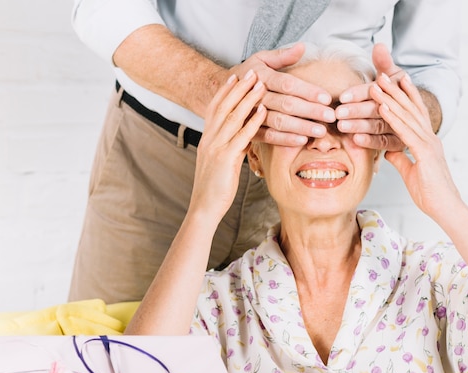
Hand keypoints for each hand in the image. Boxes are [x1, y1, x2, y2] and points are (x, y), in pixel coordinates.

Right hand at [190, 70, 266, 222]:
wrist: (204, 207)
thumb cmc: (215, 188)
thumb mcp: (221, 164)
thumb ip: (230, 149)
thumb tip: (243, 141)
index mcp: (207, 138)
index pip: (215, 108)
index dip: (225, 91)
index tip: (235, 75)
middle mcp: (210, 138)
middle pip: (224, 106)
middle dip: (238, 88)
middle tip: (251, 71)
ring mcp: (216, 147)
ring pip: (232, 116)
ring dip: (247, 98)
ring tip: (261, 83)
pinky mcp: (225, 158)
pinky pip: (241, 136)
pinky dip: (253, 122)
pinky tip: (263, 111)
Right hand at [226, 43, 335, 145]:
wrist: (220, 93)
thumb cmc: (247, 74)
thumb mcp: (260, 59)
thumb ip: (282, 55)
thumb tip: (302, 47)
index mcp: (261, 76)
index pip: (288, 84)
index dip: (308, 91)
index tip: (326, 98)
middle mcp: (255, 96)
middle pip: (287, 104)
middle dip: (311, 111)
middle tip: (331, 116)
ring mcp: (251, 114)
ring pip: (279, 122)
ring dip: (301, 127)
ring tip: (320, 131)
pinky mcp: (249, 130)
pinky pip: (268, 136)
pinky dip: (285, 140)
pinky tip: (302, 140)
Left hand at [336, 43, 406, 150]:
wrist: (414, 113)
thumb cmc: (396, 92)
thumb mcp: (392, 76)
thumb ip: (383, 63)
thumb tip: (379, 46)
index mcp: (394, 89)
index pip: (374, 91)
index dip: (359, 93)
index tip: (343, 96)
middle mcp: (398, 107)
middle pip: (374, 109)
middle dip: (356, 110)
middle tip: (338, 113)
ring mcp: (399, 125)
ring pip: (377, 125)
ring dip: (359, 126)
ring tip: (342, 126)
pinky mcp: (398, 141)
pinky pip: (384, 142)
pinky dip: (370, 141)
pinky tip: (356, 139)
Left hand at [370, 71, 460, 220]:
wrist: (445, 207)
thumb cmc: (430, 194)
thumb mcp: (410, 172)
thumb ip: (400, 159)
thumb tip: (388, 151)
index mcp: (427, 141)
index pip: (414, 114)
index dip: (404, 97)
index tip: (393, 81)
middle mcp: (429, 137)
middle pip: (411, 108)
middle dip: (396, 89)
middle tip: (382, 73)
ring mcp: (428, 143)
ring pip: (407, 115)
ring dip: (390, 98)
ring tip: (377, 83)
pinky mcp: (424, 152)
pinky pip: (405, 132)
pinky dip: (393, 118)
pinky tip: (382, 107)